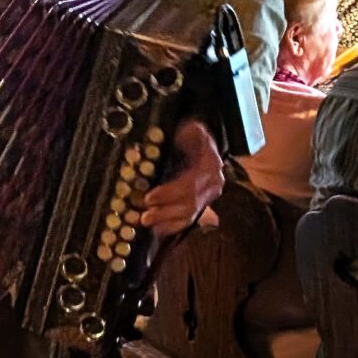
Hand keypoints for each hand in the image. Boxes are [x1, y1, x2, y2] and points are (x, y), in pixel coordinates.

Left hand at [140, 119, 224, 236]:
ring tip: (146, 222)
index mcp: (210, 165)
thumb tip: (182, 136)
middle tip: (144, 216)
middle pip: (190, 204)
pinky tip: (158, 229)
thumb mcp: (192, 128)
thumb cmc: (192, 135)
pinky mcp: (204, 203)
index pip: (191, 185)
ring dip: (167, 221)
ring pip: (190, 214)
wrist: (203, 141)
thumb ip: (189, 133)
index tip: (149, 197)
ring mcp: (210, 195)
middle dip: (165, 212)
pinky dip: (174, 226)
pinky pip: (190, 220)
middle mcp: (214, 183)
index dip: (170, 194)